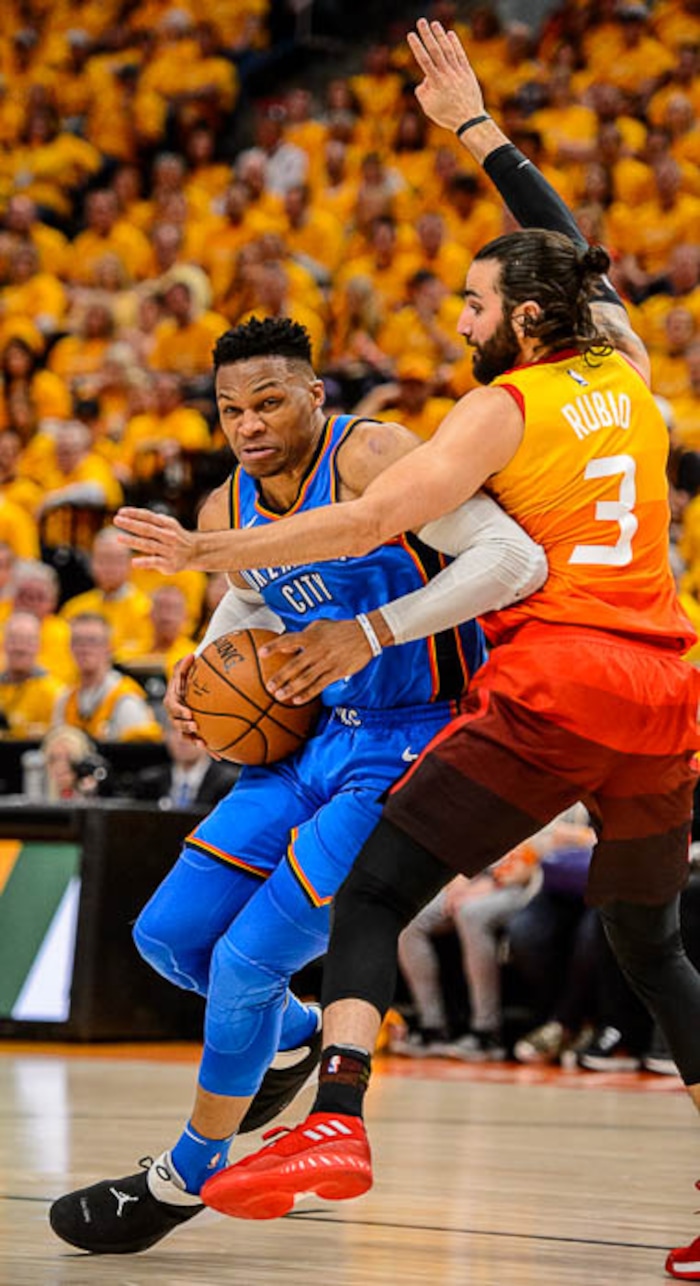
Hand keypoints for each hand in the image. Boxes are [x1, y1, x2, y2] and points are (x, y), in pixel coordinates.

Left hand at [113, 507, 196, 571]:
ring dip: (133, 541)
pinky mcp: (169, 563)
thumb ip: (151, 520)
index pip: (148, 517)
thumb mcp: (167, 525)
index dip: (134, 513)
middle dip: (131, 524)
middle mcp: (168, 536)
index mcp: (167, 524)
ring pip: (149, 544)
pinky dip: (145, 562)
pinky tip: (134, 562)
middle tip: (116, 520)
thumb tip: (130, 514)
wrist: (195, 552)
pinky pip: (155, 562)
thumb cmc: (175, 537)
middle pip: (147, 529)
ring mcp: (168, 550)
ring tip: (118, 538)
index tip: (120, 512)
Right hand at [164, 654, 204, 743]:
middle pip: (177, 724)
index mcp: (173, 700)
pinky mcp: (195, 733)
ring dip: (194, 741)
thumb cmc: (187, 676)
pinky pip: (201, 742)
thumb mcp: (183, 669)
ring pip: (186, 736)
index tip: (188, 713)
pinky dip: (209, 750)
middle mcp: (177, 715)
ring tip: (203, 745)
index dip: (179, 711)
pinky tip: (220, 756)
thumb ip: (184, 664)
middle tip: (194, 726)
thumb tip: (191, 655)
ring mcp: (185, 725)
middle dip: (184, 727)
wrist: (194, 688)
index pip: (172, 706)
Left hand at [259, 618, 375, 702]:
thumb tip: (285, 647)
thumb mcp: (319, 626)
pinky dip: (308, 694)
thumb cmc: (339, 629)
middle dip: (280, 677)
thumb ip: (302, 636)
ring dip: (291, 688)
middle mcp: (317, 650)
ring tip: (279, 696)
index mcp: (311, 637)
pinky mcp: (336, 672)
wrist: (365, 635)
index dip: (274, 646)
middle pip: (294, 665)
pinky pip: (319, 685)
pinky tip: (297, 700)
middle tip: (268, 686)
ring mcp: (327, 663)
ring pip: (305, 678)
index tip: (261, 654)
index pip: (288, 640)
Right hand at [407, 18, 484, 131]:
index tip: (411, 35)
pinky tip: (450, 34)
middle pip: (435, 51)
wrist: (469, 119)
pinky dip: (455, 44)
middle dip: (427, 35)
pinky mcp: (467, 72)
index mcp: (436, 83)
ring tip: (435, 23)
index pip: (424, 60)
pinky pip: (460, 55)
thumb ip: (422, 92)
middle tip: (421, 21)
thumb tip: (424, 79)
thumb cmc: (447, 115)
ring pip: (448, 50)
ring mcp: (458, 72)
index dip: (417, 46)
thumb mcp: (428, 108)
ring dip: (441, 35)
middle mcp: (447, 74)